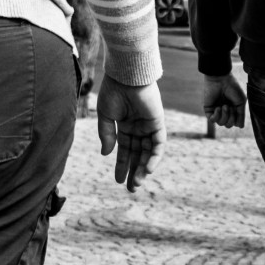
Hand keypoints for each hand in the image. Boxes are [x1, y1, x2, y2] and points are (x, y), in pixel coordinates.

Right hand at [98, 77, 166, 191]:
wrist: (125, 75)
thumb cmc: (113, 92)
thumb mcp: (105, 116)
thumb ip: (106, 135)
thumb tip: (107, 154)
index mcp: (125, 126)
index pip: (125, 150)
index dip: (121, 165)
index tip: (118, 180)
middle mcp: (138, 128)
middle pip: (138, 154)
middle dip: (134, 171)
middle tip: (131, 189)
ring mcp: (149, 126)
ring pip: (148, 152)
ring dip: (143, 169)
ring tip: (137, 183)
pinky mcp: (158, 122)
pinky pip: (158, 144)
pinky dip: (154, 157)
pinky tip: (147, 169)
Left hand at [202, 73, 245, 129]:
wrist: (221, 79)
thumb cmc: (232, 88)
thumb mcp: (241, 102)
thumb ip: (241, 115)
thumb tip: (240, 127)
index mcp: (233, 110)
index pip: (234, 123)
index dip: (236, 119)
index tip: (237, 109)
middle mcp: (224, 111)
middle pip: (228, 125)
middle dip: (231, 118)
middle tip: (229, 106)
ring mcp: (216, 111)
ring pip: (221, 123)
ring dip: (224, 115)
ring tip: (224, 106)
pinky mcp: (208, 109)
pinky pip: (212, 120)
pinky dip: (216, 116)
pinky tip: (218, 108)